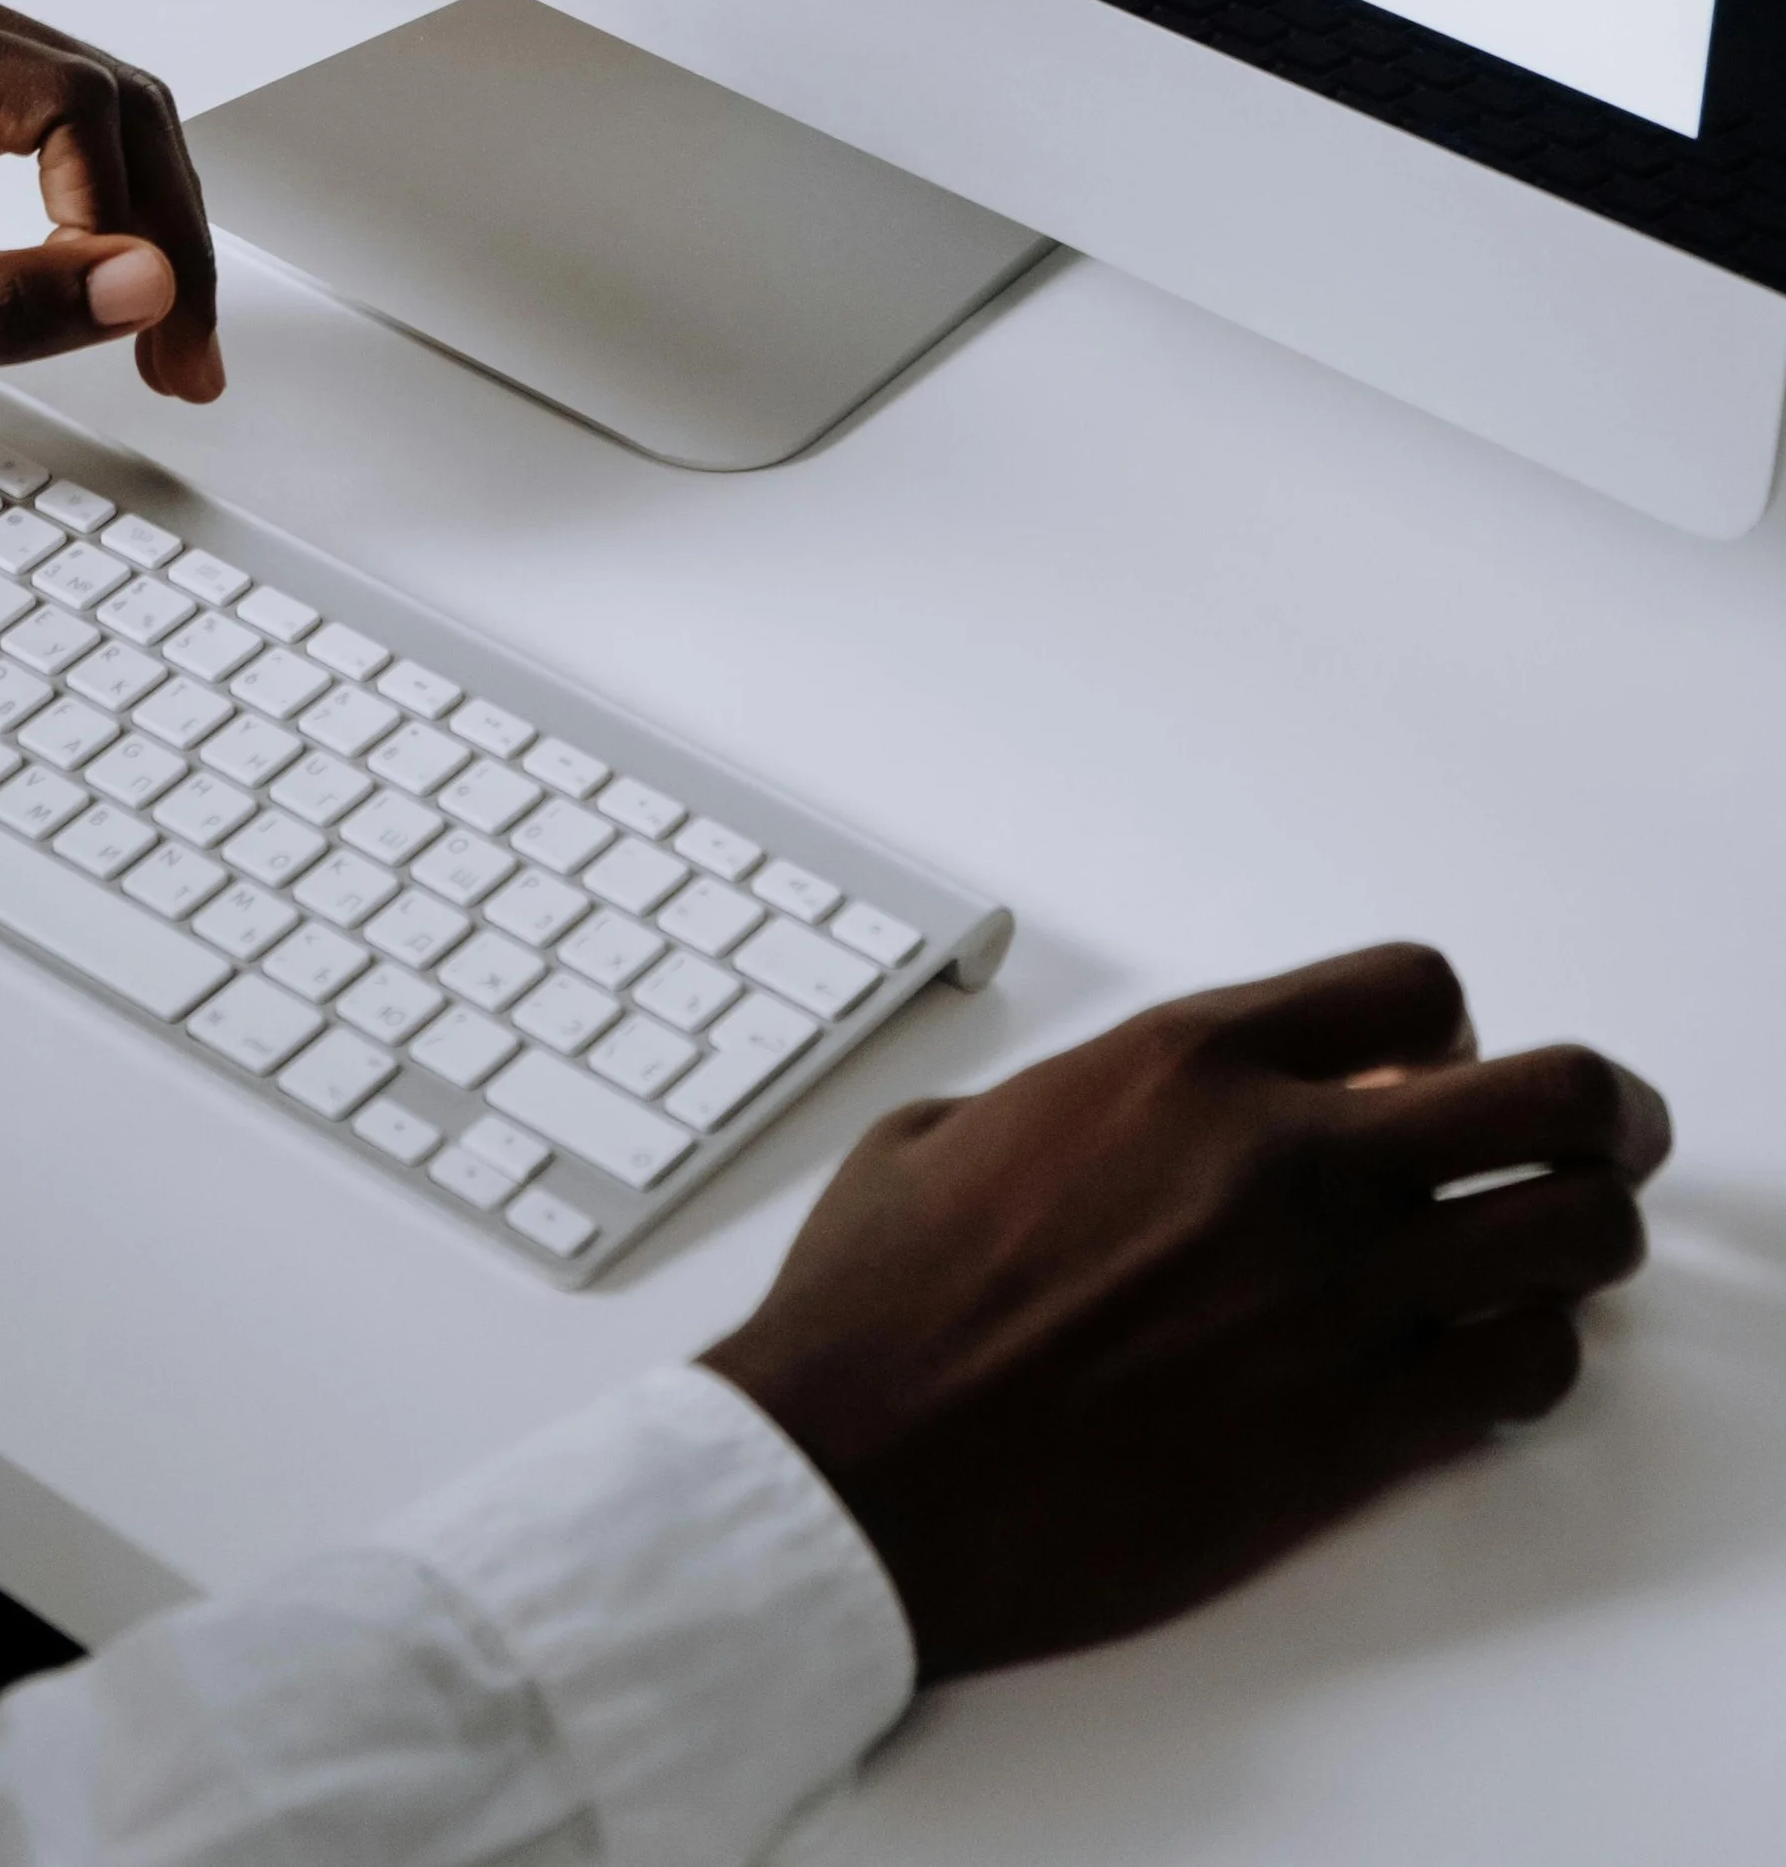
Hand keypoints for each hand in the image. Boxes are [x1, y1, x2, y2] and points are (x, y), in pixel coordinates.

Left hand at [0, 0, 221, 422]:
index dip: (125, 219)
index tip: (136, 327)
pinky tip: (120, 282)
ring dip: (149, 221)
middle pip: (108, 97)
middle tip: (186, 356)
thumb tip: (143, 286)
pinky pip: (62, 117)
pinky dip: (104, 202)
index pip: (71, 104)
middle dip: (164, 233)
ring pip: (105, 106)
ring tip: (168, 340)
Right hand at [704, 944, 1667, 1681]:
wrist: (859, 1471)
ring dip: (1585, 1236)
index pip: (1415, 987)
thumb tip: (1126, 1114)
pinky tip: (1489, 1364)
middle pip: (1547, 1094)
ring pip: (1571, 1236)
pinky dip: (1532, 1361)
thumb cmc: (882, 1307)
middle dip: (1597, 1111)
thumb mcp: (954, 1126)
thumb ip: (1081, 1097)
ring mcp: (1331, 1301)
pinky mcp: (1347, 1434)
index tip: (1437, 1068)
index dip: (1445, 1028)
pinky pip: (1523, 1375)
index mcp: (1185, 1062)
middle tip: (1600, 1135)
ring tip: (1557, 1252)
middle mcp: (1283, 1161)